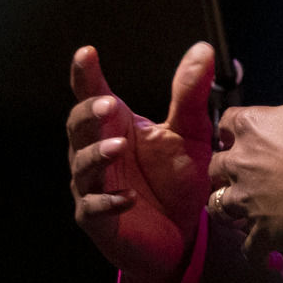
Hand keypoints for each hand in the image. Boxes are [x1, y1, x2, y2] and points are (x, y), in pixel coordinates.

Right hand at [66, 42, 215, 282]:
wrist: (183, 233)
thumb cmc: (177, 178)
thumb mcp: (190, 133)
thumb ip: (190, 94)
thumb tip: (203, 50)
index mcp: (117, 125)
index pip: (95, 95)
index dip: (86, 75)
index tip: (86, 53)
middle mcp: (97, 151)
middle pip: (78, 126)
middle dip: (89, 113)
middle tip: (109, 104)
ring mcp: (93, 185)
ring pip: (81, 165)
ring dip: (97, 154)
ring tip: (118, 145)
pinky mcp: (97, 219)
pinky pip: (94, 207)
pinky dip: (109, 201)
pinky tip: (128, 197)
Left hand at [210, 12, 282, 262]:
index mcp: (253, 126)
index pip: (226, 122)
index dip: (239, 128)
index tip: (253, 133)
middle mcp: (241, 163)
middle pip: (216, 165)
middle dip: (230, 168)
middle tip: (252, 170)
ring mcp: (247, 201)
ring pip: (222, 204)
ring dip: (236, 204)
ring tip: (255, 204)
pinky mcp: (259, 233)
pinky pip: (247, 242)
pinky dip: (257, 241)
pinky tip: (273, 238)